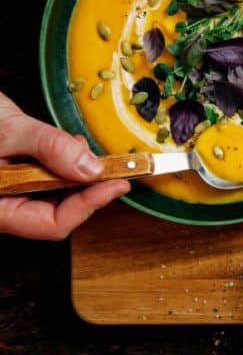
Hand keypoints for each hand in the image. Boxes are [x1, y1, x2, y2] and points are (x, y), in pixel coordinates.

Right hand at [0, 93, 128, 240]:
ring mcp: (9, 192)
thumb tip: (91, 168)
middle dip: (87, 190)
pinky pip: (47, 179)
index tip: (118, 183)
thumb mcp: (7, 130)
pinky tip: (67, 146)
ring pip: (54, 196)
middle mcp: (3, 205)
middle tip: (115, 167)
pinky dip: (64, 163)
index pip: (50, 224)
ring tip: (79, 148)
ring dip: (77, 175)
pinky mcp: (15, 177)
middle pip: (57, 213)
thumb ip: (48, 147)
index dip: (89, 206)